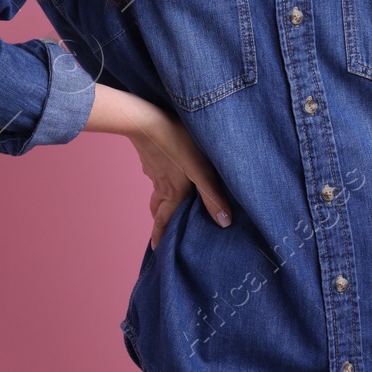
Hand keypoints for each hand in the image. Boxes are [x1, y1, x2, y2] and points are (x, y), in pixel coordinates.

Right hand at [126, 105, 232, 248]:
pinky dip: (159, 180)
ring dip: (160, 202)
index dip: (161, 237)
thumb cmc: (178, 143)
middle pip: (158, 209)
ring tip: (165, 205)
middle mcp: (161, 185)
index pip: (164, 221)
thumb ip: (211, 195)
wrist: (147, 120)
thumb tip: (224, 223)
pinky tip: (166, 170)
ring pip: (156, 191)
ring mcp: (153, 170)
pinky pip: (155, 174)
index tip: (157, 251)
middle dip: (160, 222)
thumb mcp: (200, 170)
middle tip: (162, 232)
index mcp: (173, 193)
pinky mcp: (150, 156)